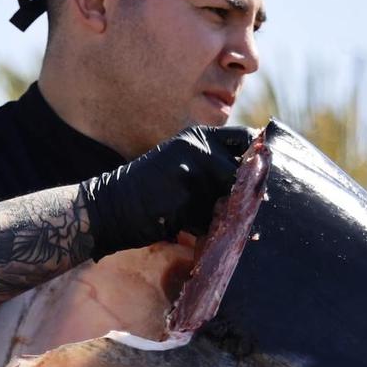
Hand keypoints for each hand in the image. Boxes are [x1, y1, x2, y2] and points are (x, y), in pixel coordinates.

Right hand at [76, 125, 254, 256]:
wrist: (108, 208)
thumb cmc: (149, 192)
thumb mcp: (182, 167)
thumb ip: (213, 168)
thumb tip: (258, 183)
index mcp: (198, 136)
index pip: (246, 140)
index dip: (258, 160)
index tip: (257, 181)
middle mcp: (196, 147)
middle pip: (243, 172)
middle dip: (244, 194)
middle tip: (238, 210)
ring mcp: (190, 169)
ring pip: (228, 198)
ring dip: (223, 215)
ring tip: (201, 220)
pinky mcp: (183, 196)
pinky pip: (211, 218)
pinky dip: (207, 230)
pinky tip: (190, 229)